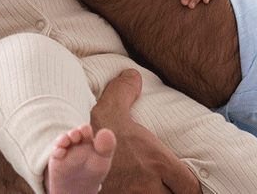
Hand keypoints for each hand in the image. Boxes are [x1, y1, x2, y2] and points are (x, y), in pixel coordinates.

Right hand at [90, 69, 201, 193]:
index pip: (189, 185)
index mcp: (157, 161)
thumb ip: (125, 92)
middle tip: (172, 187)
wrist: (67, 161)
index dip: (189, 186)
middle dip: (175, 193)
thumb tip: (132, 74)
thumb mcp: (111, 108)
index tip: (184, 181)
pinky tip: (136, 193)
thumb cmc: (93, 135)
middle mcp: (149, 185)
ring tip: (157, 190)